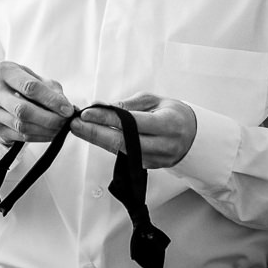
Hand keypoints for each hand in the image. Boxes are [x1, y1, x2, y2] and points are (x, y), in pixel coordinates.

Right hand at [0, 61, 75, 145]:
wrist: (2, 97)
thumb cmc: (23, 84)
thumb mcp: (38, 79)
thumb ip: (53, 91)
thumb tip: (67, 108)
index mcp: (4, 71)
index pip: (30, 87)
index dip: (51, 100)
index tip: (67, 109)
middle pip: (23, 109)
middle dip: (49, 118)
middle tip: (65, 122)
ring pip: (21, 125)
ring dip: (45, 130)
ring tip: (60, 129)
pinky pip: (19, 136)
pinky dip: (38, 137)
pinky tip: (49, 134)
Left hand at [69, 92, 196, 168]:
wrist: (192, 136)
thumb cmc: (173, 113)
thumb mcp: (156, 101)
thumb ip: (130, 105)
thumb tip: (103, 106)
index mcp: (168, 123)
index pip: (132, 122)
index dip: (107, 118)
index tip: (87, 112)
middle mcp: (163, 144)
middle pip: (123, 141)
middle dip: (95, 132)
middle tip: (74, 123)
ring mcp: (156, 159)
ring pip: (121, 150)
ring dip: (97, 139)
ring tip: (78, 128)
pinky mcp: (149, 166)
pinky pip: (124, 155)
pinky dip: (107, 145)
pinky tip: (94, 136)